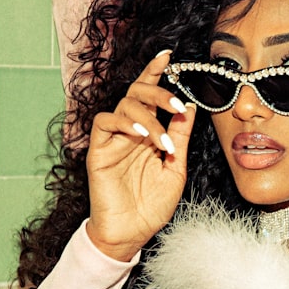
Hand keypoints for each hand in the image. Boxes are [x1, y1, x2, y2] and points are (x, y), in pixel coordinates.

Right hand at [84, 50, 195, 260]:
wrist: (131, 233)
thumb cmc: (152, 205)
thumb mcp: (175, 168)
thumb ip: (180, 137)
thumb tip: (190, 106)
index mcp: (149, 132)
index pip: (151, 95)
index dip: (156, 73)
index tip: (169, 56)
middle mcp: (131, 130)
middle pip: (138, 93)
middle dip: (157, 90)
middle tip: (176, 103)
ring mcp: (114, 139)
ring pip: (124, 105)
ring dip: (148, 116)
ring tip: (162, 139)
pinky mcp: (98, 149)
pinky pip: (105, 122)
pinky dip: (123, 122)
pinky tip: (139, 134)